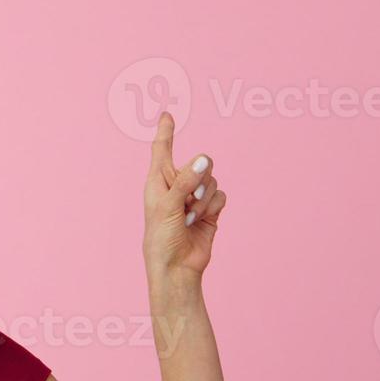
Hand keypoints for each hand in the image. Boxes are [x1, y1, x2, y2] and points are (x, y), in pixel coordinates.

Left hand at [142, 111, 228, 282]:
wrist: (176, 265)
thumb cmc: (161, 238)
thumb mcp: (167, 207)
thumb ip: (185, 182)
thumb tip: (203, 160)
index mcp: (158, 180)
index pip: (162, 149)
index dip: (166, 131)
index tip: (167, 114)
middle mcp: (177, 184)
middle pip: (200, 162)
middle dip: (199, 179)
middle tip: (188, 200)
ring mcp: (194, 196)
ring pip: (212, 179)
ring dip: (203, 199)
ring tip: (189, 217)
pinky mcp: (210, 208)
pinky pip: (221, 195)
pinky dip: (212, 207)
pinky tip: (200, 221)